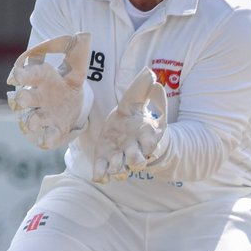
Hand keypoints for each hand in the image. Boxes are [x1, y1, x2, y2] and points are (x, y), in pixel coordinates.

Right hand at [7, 33, 91, 149]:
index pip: (28, 74)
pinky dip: (45, 139)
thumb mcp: (77, 65)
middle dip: (22, 98)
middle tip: (22, 98)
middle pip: (23, 98)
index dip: (21, 74)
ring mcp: (42, 115)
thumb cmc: (67, 80)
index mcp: (41, 77)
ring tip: (34, 122)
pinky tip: (47, 140)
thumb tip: (85, 34)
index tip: (16, 75)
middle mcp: (36, 97)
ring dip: (30, 120)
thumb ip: (79, 51)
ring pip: (30, 119)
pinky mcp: (51, 130)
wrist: (71, 103)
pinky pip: (45, 137)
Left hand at [92, 68, 167, 182]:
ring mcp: (119, 158)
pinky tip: (99, 176)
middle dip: (135, 161)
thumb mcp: (136, 101)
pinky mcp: (105, 162)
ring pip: (121, 171)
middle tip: (129, 156)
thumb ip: (143, 90)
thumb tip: (150, 73)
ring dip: (118, 171)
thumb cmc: (133, 118)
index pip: (151, 144)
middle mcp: (134, 150)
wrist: (123, 132)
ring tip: (113, 169)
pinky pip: (103, 174)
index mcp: (144, 136)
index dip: (149, 146)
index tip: (146, 142)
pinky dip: (101, 177)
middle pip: (138, 161)